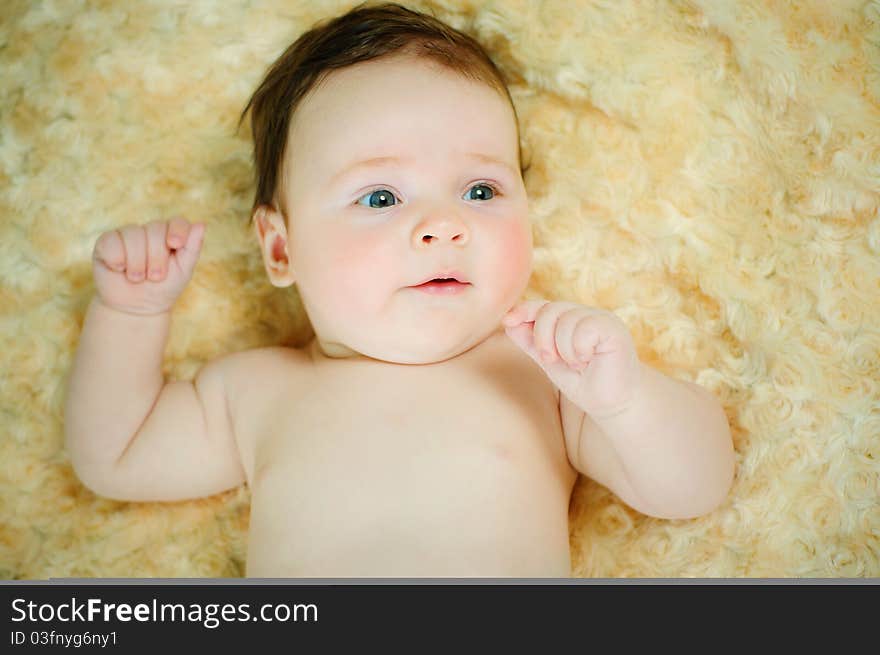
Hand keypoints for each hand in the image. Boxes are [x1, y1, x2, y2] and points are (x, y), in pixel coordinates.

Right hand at [92, 218, 205, 315]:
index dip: (177, 230)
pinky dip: (116, 259)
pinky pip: (110, 241)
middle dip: (156, 258)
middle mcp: (149, 231)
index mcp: (171, 235)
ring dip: (137, 263)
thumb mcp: (183, 271)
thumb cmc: (163, 289)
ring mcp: (127, 235)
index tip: (175, 244)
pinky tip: (119, 269)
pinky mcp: (106, 242)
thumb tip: (201, 224)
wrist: (136, 308)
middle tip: (155, 277)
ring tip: (137, 278)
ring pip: (133, 235)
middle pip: (154, 229)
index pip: (177, 222)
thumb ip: (192, 248)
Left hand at [502, 300, 641, 417]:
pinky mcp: (613, 327)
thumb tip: (508, 323)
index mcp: (571, 319)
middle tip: (554, 360)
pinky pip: (584, 328)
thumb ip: (531, 342)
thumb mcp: (550, 361)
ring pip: (565, 320)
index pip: (543, 306)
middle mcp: (586, 314)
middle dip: (543, 339)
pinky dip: (579, 349)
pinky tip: (589, 360)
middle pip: (550, 310)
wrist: (611, 404)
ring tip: (578, 363)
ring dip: (564, 350)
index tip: (508, 321)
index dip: (525, 310)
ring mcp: (601, 318)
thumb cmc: (584, 383)